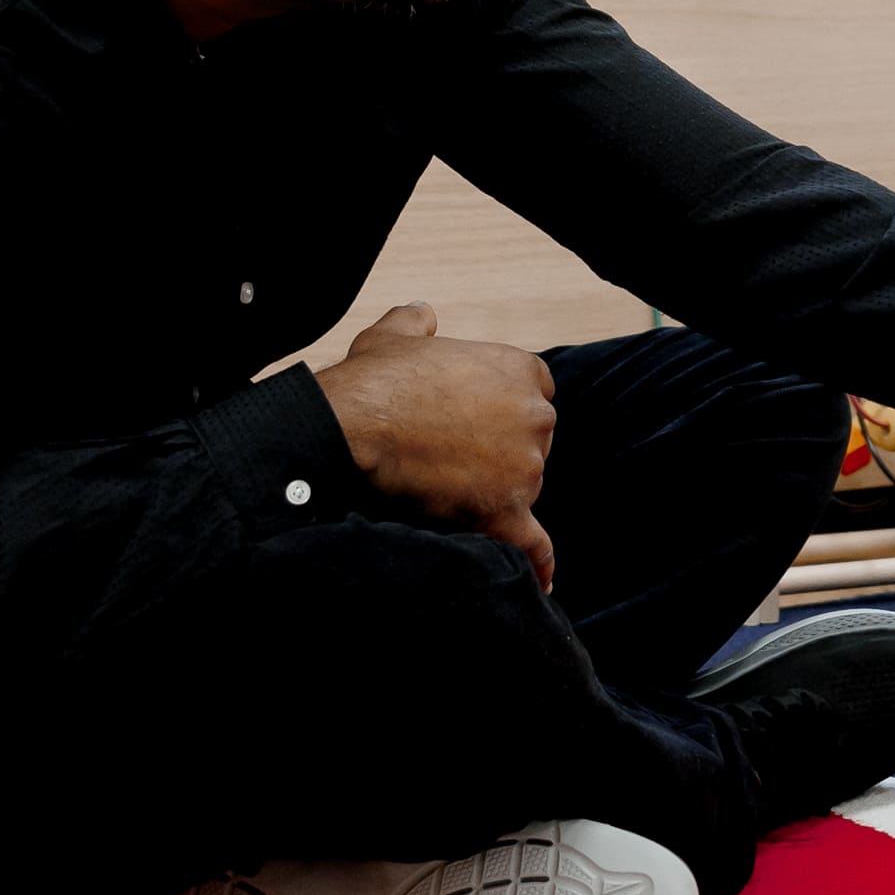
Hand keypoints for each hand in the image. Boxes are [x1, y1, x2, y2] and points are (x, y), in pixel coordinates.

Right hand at [310, 303, 559, 586]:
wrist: (354, 424)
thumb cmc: (373, 380)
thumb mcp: (395, 335)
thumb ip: (417, 322)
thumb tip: (422, 314)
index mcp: (520, 369)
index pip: (531, 396)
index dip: (498, 412)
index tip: (469, 423)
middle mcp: (534, 415)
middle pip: (530, 444)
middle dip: (497, 453)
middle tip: (446, 458)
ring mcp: (524, 465)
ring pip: (520, 488)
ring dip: (490, 495)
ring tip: (439, 491)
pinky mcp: (505, 508)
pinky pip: (531, 542)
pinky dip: (536, 561)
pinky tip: (540, 581)